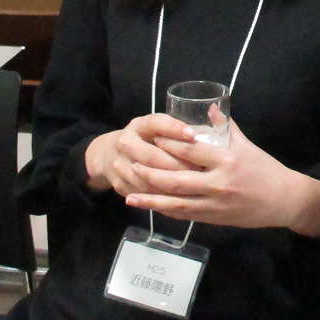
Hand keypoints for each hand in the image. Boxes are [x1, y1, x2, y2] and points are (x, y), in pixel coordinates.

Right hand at [84, 112, 198, 195]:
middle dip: (178, 164)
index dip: (174, 128)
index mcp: (139, 126)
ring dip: (171, 184)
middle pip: (153, 156)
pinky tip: (180, 198)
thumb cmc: (146, 139)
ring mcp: (119, 166)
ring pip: (148, 179)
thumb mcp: (157, 127)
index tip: (194, 134)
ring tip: (195, 186)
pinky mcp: (120, 185)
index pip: (156, 123)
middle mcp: (125, 143)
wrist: (108, 155)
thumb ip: (179, 127)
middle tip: (202, 169)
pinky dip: (162, 197)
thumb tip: (211, 122)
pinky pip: (144, 194)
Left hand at [122, 117, 319, 236]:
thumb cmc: (265, 169)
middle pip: (176, 178)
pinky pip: (184, 215)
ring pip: (175, 202)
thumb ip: (225, 127)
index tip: (150, 136)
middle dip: (150, 171)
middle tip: (129, 163)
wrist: (283, 200)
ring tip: (129, 192)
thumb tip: (210, 106)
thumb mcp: (246, 145)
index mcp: (226, 159)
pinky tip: (150, 207)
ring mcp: (214, 203)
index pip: (190, 151)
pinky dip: (165, 211)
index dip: (168, 144)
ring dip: (150, 198)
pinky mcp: (213, 218)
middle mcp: (218, 182)